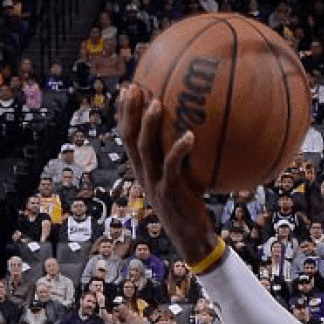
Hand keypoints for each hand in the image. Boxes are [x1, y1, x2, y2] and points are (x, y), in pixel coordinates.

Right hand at [115, 82, 216, 264]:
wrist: (190, 236)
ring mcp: (154, 182)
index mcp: (143, 168)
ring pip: (144, 148)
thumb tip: (200, 131)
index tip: (126, 89)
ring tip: (156, 103)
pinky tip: (190, 136)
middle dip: (128, 111)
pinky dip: (179, 150)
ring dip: (148, 124)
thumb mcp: (183, 178)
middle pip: (128, 137)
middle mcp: (143, 173)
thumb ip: (184, 157)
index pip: (126, 136)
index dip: (123, 113)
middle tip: (133, 87)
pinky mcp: (169, 191)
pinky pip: (172, 166)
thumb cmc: (190, 205)